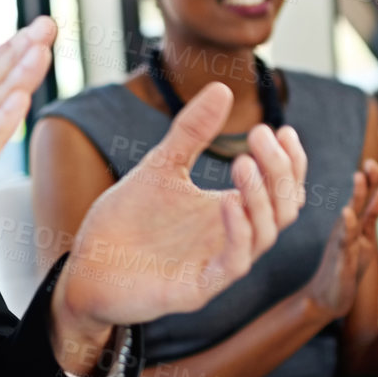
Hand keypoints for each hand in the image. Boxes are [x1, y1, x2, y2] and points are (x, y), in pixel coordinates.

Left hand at [54, 82, 308, 351]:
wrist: (86, 265)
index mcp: (230, 210)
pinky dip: (238, 232)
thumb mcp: (161, 166)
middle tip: (261, 134)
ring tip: (244, 161)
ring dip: (261, 197)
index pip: (282, 189)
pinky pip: (234, 264)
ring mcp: (218, 266)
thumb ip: (192, 132)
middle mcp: (232, 238)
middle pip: (284, 208)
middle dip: (280, 171)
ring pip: (265, 235)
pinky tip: (228, 203)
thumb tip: (222, 88)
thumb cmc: (127, 221)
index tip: (283, 129)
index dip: (291, 162)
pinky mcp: (198, 289)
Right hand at [301, 162, 377, 322]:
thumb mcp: (364, 238)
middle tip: (371, 161)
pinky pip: (344, 242)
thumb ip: (372, 216)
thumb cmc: (345, 267)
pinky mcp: (340, 260)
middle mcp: (346, 228)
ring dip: (356, 197)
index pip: (365, 196)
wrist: (326, 298)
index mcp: (354, 223)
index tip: (374, 161)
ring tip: (359, 177)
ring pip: (351, 216)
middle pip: (358, 200)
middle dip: (365, 181)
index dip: (372, 179)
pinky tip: (347, 214)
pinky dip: (346, 227)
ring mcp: (341, 243)